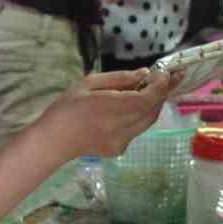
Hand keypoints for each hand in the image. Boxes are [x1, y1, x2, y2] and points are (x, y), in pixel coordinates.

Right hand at [44, 69, 177, 156]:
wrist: (54, 141)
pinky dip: (141, 115)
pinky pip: (138, 129)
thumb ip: (119, 78)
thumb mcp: (88, 83)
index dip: (160, 86)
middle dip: (162, 93)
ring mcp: (121, 142)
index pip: (145, 99)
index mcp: (108, 108)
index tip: (164, 74)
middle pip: (152, 110)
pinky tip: (133, 106)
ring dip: (154, 104)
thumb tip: (144, 74)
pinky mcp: (120, 149)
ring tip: (153, 89)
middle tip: (168, 78)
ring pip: (148, 121)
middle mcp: (119, 128)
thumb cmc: (67, 108)